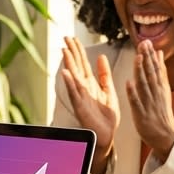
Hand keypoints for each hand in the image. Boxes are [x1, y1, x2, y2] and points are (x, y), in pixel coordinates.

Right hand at [59, 36, 118, 173]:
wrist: (107, 136)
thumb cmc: (107, 116)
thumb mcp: (109, 90)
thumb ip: (104, 74)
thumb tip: (101, 56)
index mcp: (91, 84)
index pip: (83, 63)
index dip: (78, 51)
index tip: (73, 38)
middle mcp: (83, 88)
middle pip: (76, 67)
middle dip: (71, 52)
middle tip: (65, 38)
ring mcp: (81, 97)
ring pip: (73, 77)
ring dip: (68, 64)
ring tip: (64, 51)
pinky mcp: (80, 107)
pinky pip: (75, 93)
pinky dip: (70, 83)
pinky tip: (66, 73)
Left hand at [124, 39, 173, 161]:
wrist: (165, 135)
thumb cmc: (161, 111)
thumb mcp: (163, 89)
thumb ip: (160, 71)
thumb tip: (159, 53)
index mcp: (160, 87)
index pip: (156, 68)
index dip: (152, 55)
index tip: (147, 41)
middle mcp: (156, 93)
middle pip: (151, 73)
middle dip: (147, 58)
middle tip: (144, 43)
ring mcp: (149, 103)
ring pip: (144, 85)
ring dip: (141, 71)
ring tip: (138, 57)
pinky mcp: (141, 114)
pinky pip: (136, 102)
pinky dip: (133, 93)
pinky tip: (129, 83)